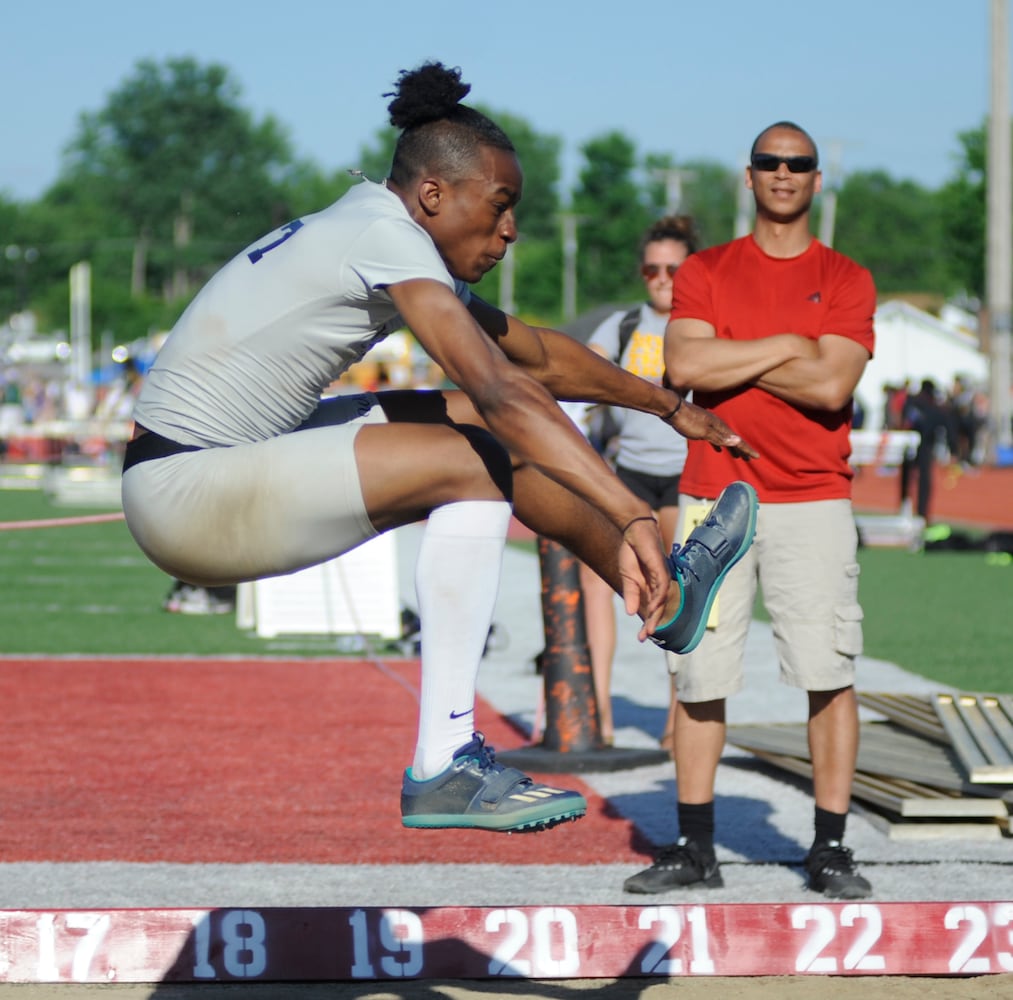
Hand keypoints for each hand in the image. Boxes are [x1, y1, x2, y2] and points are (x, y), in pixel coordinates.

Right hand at [616, 517, 669, 638]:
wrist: (633, 532)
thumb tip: (631, 614)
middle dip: (653, 623)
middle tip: (646, 637)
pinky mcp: (661, 568)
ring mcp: (662, 576)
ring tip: (650, 629)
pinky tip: (653, 608)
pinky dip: (658, 598)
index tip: (641, 637)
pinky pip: (662, 586)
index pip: (652, 608)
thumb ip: (631, 594)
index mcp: (650, 587)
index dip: (647, 622)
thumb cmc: (631, 553)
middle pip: (659, 608)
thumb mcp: (627, 577)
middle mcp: (659, 584)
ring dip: (656, 615)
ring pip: (662, 600)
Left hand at [670, 399, 758, 459]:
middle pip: (732, 439)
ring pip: (723, 438)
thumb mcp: (704, 431)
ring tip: (736, 456)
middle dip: (740, 449)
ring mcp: (709, 425)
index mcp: (719, 426)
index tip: (756, 457)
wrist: (672, 409)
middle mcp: (716, 424)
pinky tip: (717, 448)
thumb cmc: (687, 421)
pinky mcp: (701, 426)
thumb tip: (738, 440)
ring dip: (730, 447)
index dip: (746, 449)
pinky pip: (714, 437)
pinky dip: (718, 444)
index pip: (736, 440)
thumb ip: (720, 437)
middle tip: (748, 459)